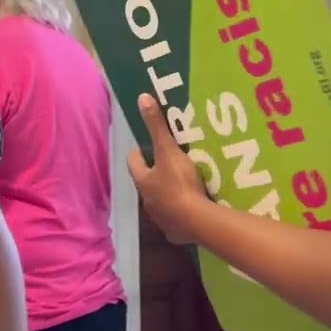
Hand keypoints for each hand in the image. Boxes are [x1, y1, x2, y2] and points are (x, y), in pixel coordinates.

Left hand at [127, 93, 209, 243]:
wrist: (197, 221)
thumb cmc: (179, 183)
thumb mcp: (169, 150)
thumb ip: (156, 126)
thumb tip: (141, 98)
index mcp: (143, 181)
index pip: (133, 162)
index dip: (139, 152)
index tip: (147, 145)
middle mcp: (147, 201)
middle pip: (147, 183)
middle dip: (155, 174)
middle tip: (170, 163)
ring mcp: (160, 218)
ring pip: (160, 202)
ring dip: (168, 194)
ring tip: (184, 184)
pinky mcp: (175, 232)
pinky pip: (175, 221)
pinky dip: (180, 214)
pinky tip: (192, 209)